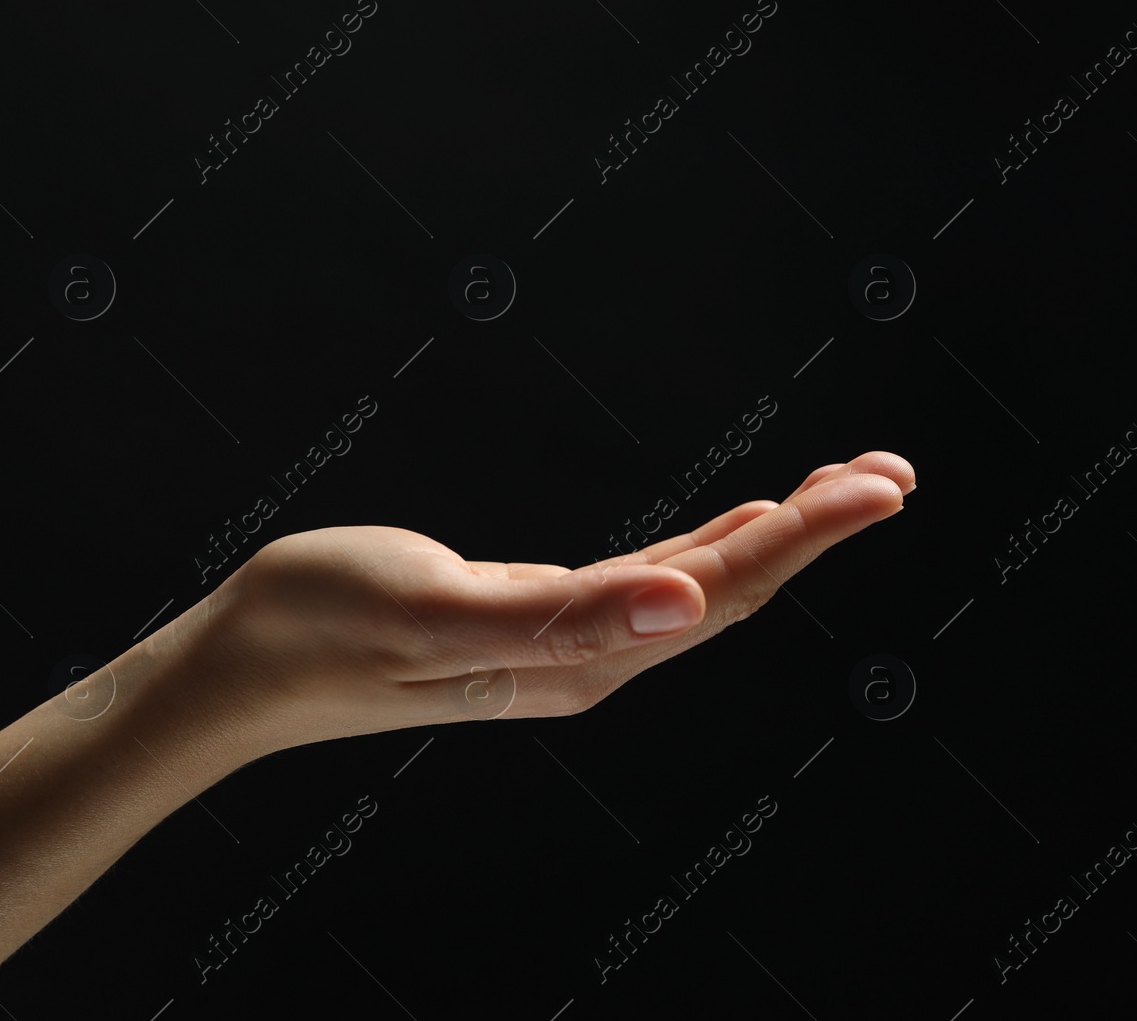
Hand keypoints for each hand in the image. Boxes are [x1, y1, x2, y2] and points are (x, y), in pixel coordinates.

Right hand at [167, 451, 914, 758]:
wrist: (245, 663)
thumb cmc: (322, 625)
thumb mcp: (438, 610)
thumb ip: (567, 617)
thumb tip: (686, 603)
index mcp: (581, 658)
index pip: (723, 590)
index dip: (806, 535)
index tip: (878, 485)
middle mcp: (593, 660)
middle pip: (731, 589)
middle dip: (816, 530)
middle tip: (891, 472)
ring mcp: (570, 646)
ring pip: (701, 585)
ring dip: (776, 536)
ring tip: (844, 489)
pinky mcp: (540, 623)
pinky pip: (653, 583)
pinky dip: (712, 547)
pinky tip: (737, 526)